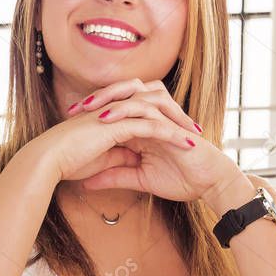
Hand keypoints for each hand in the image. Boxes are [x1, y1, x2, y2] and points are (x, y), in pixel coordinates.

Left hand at [56, 78, 242, 204]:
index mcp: (142, 125)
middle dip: (96, 98)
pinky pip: (147, 108)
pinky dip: (126, 111)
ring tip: (87, 108)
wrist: (210, 183)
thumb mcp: (140, 179)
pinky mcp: (171, 120)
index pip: (114, 109)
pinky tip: (108, 118)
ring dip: (109, 98)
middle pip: (120, 93)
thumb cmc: (182, 180)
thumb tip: (85, 183)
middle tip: (71, 110)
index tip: (65, 126)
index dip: (90, 114)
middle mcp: (151, 115)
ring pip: (133, 92)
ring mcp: (162, 114)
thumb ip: (114, 176)